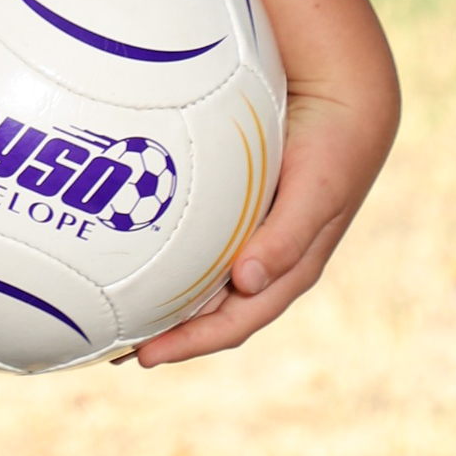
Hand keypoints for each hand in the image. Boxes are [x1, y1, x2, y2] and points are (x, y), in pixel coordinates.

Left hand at [131, 81, 391, 368]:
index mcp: (287, 271)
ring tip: (115, 311)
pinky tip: (133, 250)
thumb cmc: (333, 151)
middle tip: (114, 346)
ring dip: (162, 299)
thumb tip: (246, 284)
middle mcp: (264, 259)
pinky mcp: (234, 204)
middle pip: (209, 311)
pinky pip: (195, 238)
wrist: (341, 98)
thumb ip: (286, 238)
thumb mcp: (315, 196)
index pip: (234, 322)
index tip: (145, 357)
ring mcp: (248, 233)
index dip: (192, 343)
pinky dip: (167, 253)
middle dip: (166, 332)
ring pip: (199, 280)